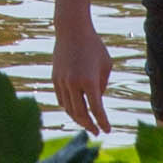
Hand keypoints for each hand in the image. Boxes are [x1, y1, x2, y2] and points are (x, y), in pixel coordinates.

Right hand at [54, 2, 111, 133]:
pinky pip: (61, 100)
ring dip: (78, 119)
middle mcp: (73, 83)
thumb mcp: (105, 65)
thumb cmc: (94, 46)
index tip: (107, 131)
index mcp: (89, 80)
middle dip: (90, 126)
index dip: (103, 123)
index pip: (96, 109)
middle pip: (81, 113)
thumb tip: (96, 102)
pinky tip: (76, 112)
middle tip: (97, 132)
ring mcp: (62, 81)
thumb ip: (102, 86)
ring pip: (69, 109)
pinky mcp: (55, 78)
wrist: (72, 30)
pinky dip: (68, 108)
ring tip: (87, 124)